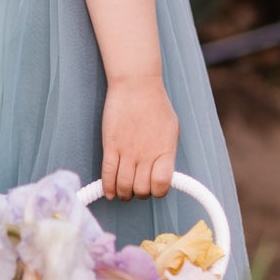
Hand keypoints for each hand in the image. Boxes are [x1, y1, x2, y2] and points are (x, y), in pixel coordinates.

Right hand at [102, 73, 178, 200]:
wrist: (136, 85)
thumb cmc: (156, 104)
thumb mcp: (171, 129)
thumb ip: (167, 152)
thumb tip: (163, 169)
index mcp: (165, 152)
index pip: (162, 185)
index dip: (158, 191)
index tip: (155, 187)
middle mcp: (146, 155)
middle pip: (141, 190)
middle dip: (140, 193)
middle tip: (137, 187)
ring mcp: (128, 152)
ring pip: (124, 186)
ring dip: (124, 193)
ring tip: (124, 192)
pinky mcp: (111, 146)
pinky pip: (108, 174)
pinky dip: (108, 187)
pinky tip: (110, 192)